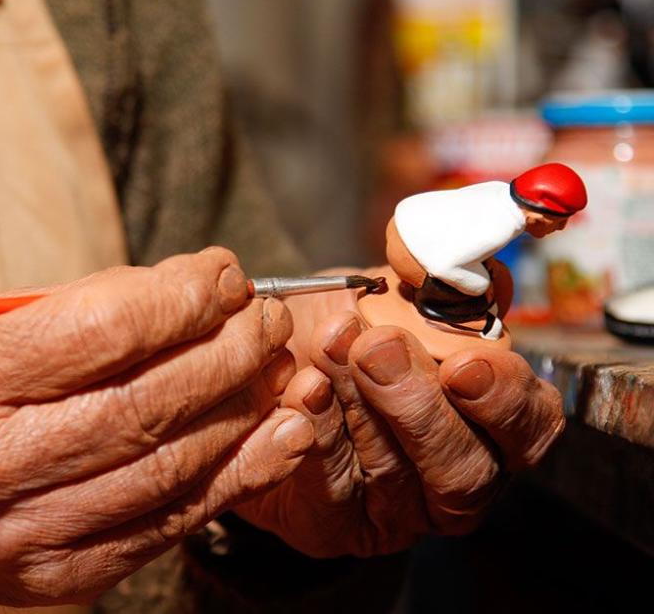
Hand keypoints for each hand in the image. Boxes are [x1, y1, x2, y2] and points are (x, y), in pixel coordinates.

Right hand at [0, 248, 313, 609]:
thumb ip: (71, 309)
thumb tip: (186, 291)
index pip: (102, 331)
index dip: (183, 296)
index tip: (224, 272)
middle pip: (149, 401)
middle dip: (230, 348)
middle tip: (265, 315)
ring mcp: (29, 533)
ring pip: (171, 465)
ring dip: (244, 407)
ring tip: (275, 364)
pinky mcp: (61, 577)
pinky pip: (169, 522)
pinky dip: (236, 475)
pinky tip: (279, 434)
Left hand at [236, 270, 563, 556]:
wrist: (258, 375)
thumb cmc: (333, 334)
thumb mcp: (378, 293)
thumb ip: (422, 280)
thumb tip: (452, 262)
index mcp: (488, 420)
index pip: (530, 424)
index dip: (505, 398)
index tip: (466, 363)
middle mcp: (454, 476)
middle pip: (464, 466)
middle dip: (419, 403)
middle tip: (377, 347)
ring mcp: (396, 511)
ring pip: (396, 475)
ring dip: (360, 406)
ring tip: (329, 350)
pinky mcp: (336, 526)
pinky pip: (332, 489)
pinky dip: (317, 433)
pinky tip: (302, 390)